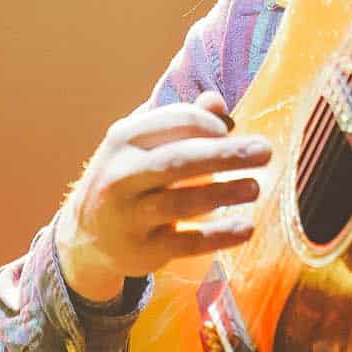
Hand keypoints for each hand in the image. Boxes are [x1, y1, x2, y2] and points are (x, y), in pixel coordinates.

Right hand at [54, 92, 272, 302]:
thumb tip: (218, 102)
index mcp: (123, 140)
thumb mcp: (143, 145)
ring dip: (223, 193)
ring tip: (255, 187)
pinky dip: (217, 236)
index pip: (174, 122)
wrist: (86, 234)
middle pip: (178, 160)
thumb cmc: (129, 177)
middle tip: (265, 151)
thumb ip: (181, 122)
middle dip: (225, 155)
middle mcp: (121, 175)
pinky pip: (185, 242)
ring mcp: (129, 215)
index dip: (208, 124)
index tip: (228, 131)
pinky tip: (245, 228)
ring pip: (180, 202)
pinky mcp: (142, 250)